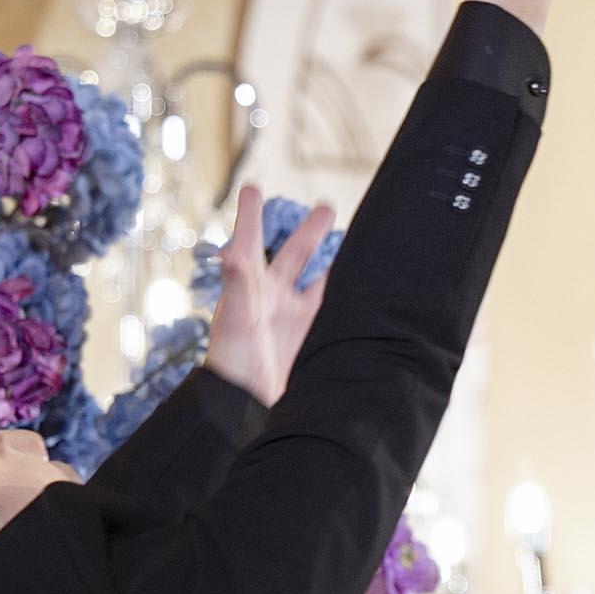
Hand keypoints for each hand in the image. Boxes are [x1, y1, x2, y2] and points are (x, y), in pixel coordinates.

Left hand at [205, 183, 333, 404]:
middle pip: (294, 255)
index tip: (252, 189)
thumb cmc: (233, 360)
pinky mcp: (311, 334)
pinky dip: (345, 294)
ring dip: (334, 259)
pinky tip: (362, 285)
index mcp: (249, 285)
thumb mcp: (235, 317)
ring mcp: (292, 315)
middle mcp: (271, 296)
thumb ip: (236, 283)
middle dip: (309, 231)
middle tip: (326, 207)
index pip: (250, 241)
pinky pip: (332, 307)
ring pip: (318, 278)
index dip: (251, 215)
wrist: (248, 404)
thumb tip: (233, 251)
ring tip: (351, 239)